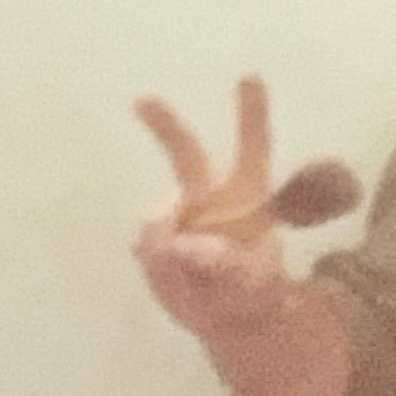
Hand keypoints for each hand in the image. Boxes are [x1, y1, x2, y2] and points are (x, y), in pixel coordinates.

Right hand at [131, 77, 296, 339]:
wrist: (223, 318)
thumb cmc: (250, 292)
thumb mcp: (253, 284)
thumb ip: (225, 264)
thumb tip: (183, 245)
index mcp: (247, 197)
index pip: (253, 150)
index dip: (252, 116)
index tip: (250, 76)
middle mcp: (208, 197)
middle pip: (185, 154)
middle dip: (164, 126)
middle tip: (142, 99)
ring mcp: (177, 217)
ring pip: (160, 221)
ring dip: (172, 253)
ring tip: (198, 281)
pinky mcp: (153, 240)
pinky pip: (148, 248)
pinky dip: (162, 269)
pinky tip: (179, 281)